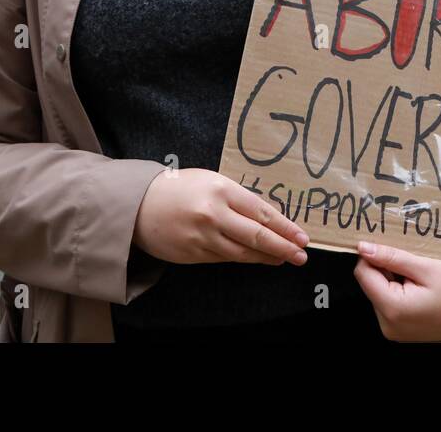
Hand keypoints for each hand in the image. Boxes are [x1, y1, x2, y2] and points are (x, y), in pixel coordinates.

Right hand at [131, 168, 308, 265]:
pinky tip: (256, 258)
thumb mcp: (212, 181)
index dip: (285, 227)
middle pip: (256, 236)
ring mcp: (202, 237)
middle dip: (282, 247)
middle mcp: (213, 215)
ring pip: (242, 253)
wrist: (138, 204)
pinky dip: (243, 259)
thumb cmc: (180, 187)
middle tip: (301, 255)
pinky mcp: (192, 254)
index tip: (302, 237)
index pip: (261, 212)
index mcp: (221, 190)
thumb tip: (270, 216)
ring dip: (266, 258)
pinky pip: (224, 258)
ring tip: (283, 259)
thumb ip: (239, 198)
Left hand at [354, 241, 440, 341]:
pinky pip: (386, 303)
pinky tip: (416, 290)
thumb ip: (392, 257)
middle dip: (386, 270)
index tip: (391, 248)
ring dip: (392, 281)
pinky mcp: (396, 330)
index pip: (363, 274)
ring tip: (417, 280)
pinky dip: (397, 292)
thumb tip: (364, 248)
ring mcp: (392, 330)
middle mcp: (388, 325)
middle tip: (413, 267)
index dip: (373, 256)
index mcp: (394, 308)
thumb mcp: (426, 267)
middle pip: (369, 284)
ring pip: (377, 292)